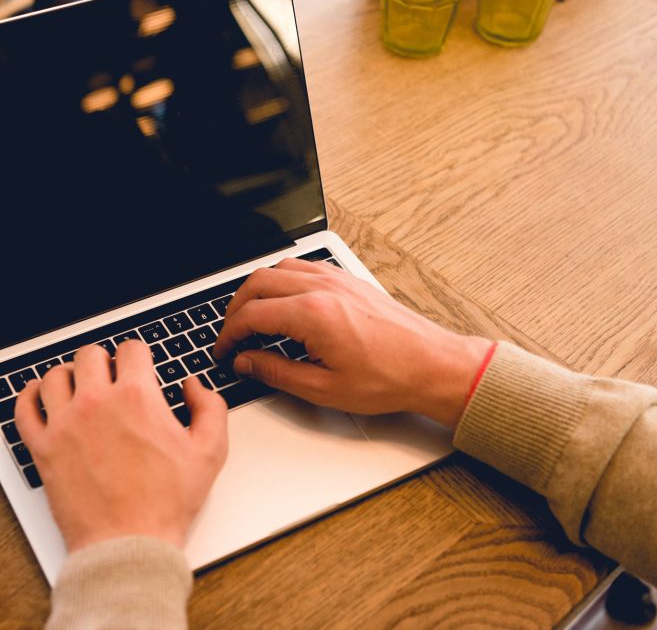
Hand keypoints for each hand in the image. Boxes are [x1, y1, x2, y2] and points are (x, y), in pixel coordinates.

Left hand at [15, 341, 227, 551]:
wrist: (129, 544)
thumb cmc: (166, 504)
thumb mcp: (209, 452)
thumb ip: (210, 407)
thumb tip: (192, 387)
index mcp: (136, 397)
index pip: (131, 349)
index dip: (138, 356)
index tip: (138, 366)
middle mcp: (96, 403)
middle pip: (90, 355)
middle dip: (104, 362)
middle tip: (110, 377)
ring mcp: (64, 424)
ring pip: (55, 375)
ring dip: (69, 376)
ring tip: (79, 386)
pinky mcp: (43, 448)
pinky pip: (24, 408)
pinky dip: (29, 396)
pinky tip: (40, 396)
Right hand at [213, 258, 490, 427]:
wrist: (432, 365)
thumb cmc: (388, 378)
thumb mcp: (323, 388)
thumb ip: (276, 372)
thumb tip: (246, 362)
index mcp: (312, 315)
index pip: (250, 315)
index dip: (228, 335)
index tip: (224, 351)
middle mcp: (322, 288)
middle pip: (257, 283)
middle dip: (235, 310)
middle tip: (231, 335)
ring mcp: (336, 279)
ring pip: (278, 269)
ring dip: (257, 291)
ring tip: (252, 318)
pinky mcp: (348, 279)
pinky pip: (303, 267)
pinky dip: (282, 281)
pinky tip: (284, 303)